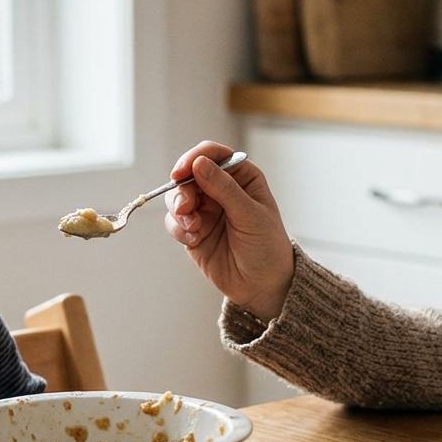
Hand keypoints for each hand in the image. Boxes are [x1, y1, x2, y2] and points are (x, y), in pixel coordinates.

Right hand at [164, 141, 294, 321]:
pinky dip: (179, 229)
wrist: (262, 286)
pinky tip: (195, 240)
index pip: (212, 155)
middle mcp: (220, 189)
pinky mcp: (192, 230)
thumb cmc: (267, 247)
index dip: (194, 158)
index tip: (181, 172)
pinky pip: (174, 221)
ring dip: (179, 210)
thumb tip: (198, 163)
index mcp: (241, 177)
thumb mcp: (250, 215)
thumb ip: (224, 188)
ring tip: (192, 228)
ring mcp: (205, 210)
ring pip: (177, 197)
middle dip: (182, 191)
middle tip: (185, 208)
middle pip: (188, 175)